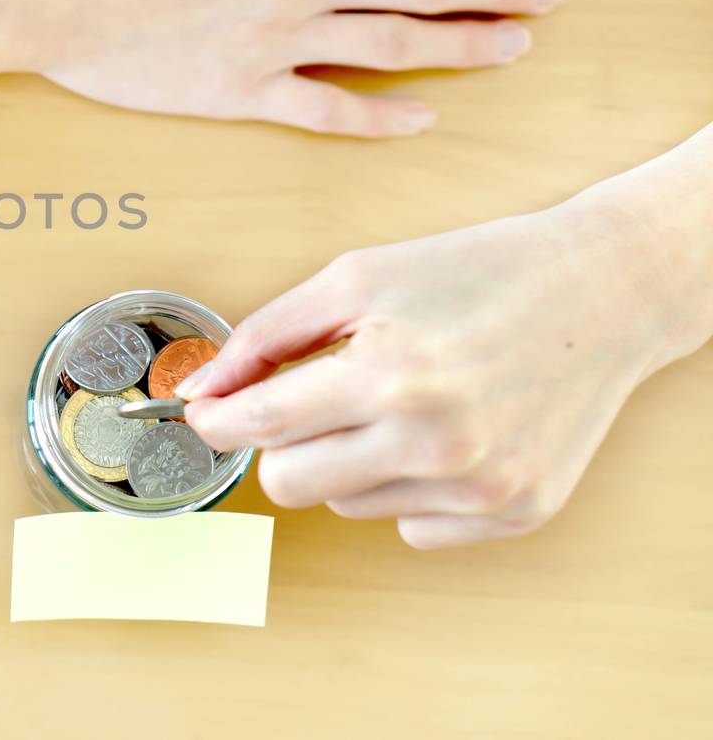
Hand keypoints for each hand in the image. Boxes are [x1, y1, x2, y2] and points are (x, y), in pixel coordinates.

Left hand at [180, 185, 705, 547]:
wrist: (600, 293)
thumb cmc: (474, 273)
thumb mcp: (356, 277)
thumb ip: (265, 335)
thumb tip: (198, 389)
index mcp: (391, 374)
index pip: (262, 426)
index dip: (217, 421)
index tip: (205, 413)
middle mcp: (437, 443)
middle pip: (290, 484)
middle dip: (279, 442)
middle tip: (308, 399)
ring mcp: (481, 487)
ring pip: (346, 505)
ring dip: (347, 459)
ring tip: (396, 400)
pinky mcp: (516, 513)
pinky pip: (409, 525)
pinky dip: (403, 485)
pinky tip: (441, 433)